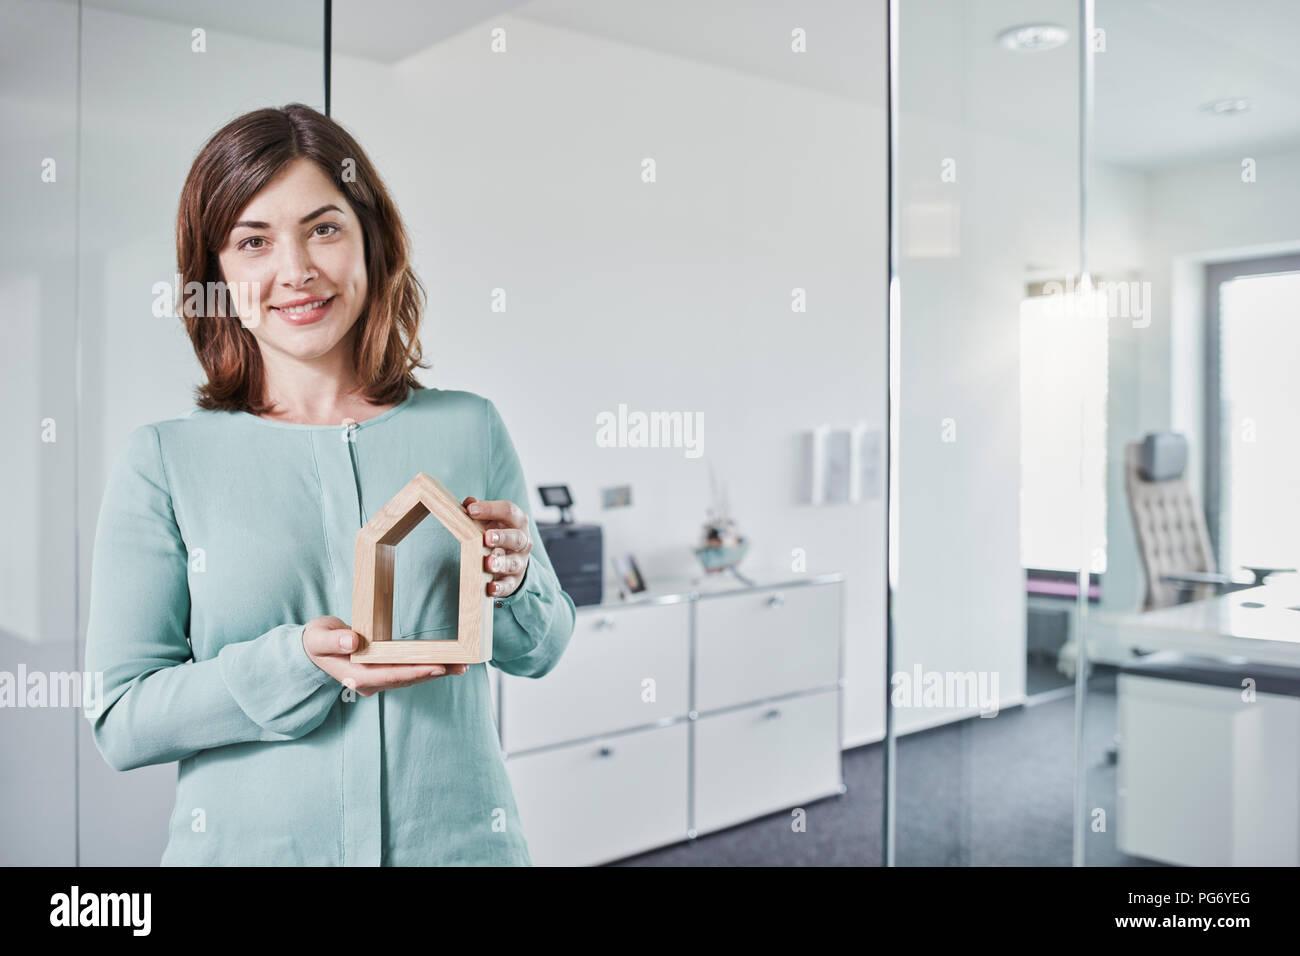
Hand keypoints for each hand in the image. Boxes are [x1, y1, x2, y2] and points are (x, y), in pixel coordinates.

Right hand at [301, 615, 466, 696]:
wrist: (314, 649)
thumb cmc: (317, 641)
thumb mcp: (318, 637)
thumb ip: (333, 639)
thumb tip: (352, 640)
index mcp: (354, 675)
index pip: (389, 675)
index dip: (415, 671)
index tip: (438, 666)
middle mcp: (369, 682)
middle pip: (406, 679)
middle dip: (435, 673)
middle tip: (461, 667)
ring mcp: (377, 680)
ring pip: (411, 678)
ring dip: (437, 672)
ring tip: (462, 666)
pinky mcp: (383, 674)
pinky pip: (409, 673)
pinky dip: (428, 668)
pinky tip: (447, 664)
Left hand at [463, 496, 531, 599]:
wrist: (512, 560)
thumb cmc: (498, 535)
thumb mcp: (490, 521)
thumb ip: (478, 511)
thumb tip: (469, 502)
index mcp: (517, 522)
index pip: (509, 511)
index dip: (490, 509)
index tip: (470, 510)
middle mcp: (522, 541)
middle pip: (516, 537)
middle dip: (502, 537)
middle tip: (486, 537)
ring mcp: (519, 562)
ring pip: (513, 562)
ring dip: (501, 563)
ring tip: (488, 563)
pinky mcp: (514, 581)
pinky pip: (509, 585)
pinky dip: (500, 587)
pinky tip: (490, 588)